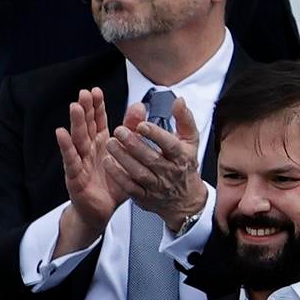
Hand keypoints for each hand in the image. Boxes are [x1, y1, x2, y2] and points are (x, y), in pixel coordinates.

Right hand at [55, 87, 126, 252]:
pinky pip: (71, 160)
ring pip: (77, 140)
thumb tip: (140, 106)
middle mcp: (88, 150)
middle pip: (86, 126)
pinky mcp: (75, 177)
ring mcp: (79, 162)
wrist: (102, 211)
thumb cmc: (112, 183)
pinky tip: (61, 134)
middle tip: (84, 93)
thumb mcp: (127, 156)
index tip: (96, 90)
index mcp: (101, 144)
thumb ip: (131, 131)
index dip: (96, 106)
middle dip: (85, 109)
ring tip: (74, 106)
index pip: (98, 121)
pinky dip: (66, 147)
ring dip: (75, 123)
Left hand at [103, 97, 206, 228]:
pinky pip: (129, 187)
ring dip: (123, 158)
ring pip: (138, 172)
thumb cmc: (185, 165)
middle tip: (119, 131)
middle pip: (151, 158)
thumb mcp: (190, 140)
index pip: (170, 145)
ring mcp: (157, 186)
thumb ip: (184, 119)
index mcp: (182, 156)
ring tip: (110, 143)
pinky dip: (118, 175)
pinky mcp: (144, 197)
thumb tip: (178, 100)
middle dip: (134, 144)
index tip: (141, 124)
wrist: (185, 199)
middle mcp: (170, 172)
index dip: (155, 135)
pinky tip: (108, 163)